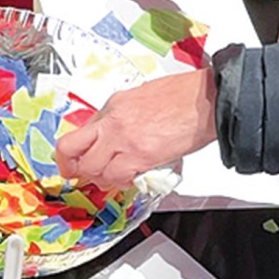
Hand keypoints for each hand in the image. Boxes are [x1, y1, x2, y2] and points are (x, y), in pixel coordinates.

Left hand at [56, 68, 216, 188]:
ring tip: (116, 176)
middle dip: (75, 168)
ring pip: (93, 169)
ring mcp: (124, 139)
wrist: (208, 100)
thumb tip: (110, 134)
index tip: (71, 163)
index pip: (77, 133)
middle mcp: (113, 122)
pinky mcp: (141, 155)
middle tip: (84, 175)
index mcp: (113, 106)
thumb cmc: (184, 96)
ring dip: (102, 178)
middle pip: (72, 150)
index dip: (70, 154)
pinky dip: (121, 182)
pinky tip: (131, 178)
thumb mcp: (140, 98)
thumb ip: (120, 117)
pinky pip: (118, 177)